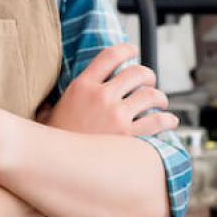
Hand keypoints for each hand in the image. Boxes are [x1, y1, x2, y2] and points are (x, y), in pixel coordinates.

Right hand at [46, 44, 176, 138]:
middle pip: (136, 72)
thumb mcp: (48, 112)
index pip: (110, 56)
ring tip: (160, 102)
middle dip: (148, 75)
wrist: (54, 167)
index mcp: (82, 86)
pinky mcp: (129, 137)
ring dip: (160, 97)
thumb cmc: (53, 141)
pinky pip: (157, 121)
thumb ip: (54, 101)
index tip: (133, 51)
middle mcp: (101, 96)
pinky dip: (167, 119)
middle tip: (150, 81)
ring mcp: (116, 116)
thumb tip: (47, 102)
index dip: (126, 49)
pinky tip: (169, 121)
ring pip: (151, 95)